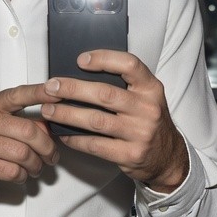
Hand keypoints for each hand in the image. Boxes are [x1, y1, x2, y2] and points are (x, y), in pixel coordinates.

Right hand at [0, 84, 58, 199]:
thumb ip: (18, 121)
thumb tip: (49, 126)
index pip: (19, 94)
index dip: (40, 93)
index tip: (59, 92)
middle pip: (28, 130)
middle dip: (46, 147)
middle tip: (51, 156)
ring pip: (22, 153)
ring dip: (35, 164)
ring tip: (36, 168)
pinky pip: (11, 170)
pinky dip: (22, 176)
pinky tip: (21, 176)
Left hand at [41, 51, 188, 192]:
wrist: (168, 158)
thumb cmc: (149, 122)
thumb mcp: (147, 98)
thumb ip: (124, 86)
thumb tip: (81, 74)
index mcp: (151, 89)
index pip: (130, 65)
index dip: (104, 59)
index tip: (81, 60)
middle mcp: (148, 109)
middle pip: (104, 93)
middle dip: (72, 89)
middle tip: (51, 87)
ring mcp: (140, 133)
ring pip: (95, 120)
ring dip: (67, 114)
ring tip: (48, 110)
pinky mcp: (130, 155)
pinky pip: (95, 145)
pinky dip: (75, 139)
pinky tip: (62, 133)